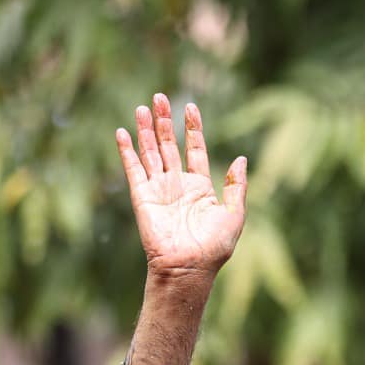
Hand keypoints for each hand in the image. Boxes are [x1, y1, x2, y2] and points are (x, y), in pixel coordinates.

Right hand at [116, 93, 246, 277]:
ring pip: (150, 152)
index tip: (190, 107)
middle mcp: (178, 185)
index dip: (192, 128)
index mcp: (200, 188)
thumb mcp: (234, 215)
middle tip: (160, 97)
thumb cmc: (214, 247)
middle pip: (169, 145)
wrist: (189, 267)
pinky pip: (133, 169)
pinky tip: (123, 132)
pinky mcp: (142, 197)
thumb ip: (236, 187)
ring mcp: (159, 190)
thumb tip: (241, 160)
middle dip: (164, 122)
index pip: (194, 150)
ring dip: (145, 130)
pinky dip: (127, 151)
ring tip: (143, 106)